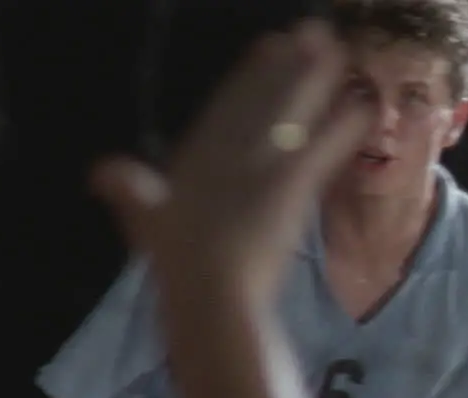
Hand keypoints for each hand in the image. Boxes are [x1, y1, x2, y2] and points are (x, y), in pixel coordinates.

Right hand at [90, 21, 369, 302]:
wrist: (207, 296)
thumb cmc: (177, 268)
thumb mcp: (145, 223)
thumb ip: (129, 192)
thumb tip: (103, 170)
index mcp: (196, 158)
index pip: (228, 108)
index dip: (251, 75)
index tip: (271, 45)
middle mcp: (228, 152)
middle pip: (263, 99)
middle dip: (287, 64)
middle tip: (313, 31)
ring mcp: (260, 166)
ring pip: (292, 112)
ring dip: (317, 79)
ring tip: (340, 48)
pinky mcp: (289, 186)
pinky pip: (323, 148)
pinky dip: (344, 126)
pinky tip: (364, 106)